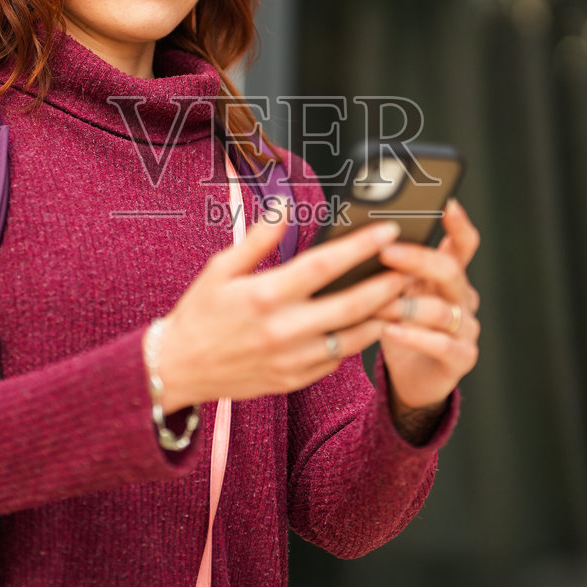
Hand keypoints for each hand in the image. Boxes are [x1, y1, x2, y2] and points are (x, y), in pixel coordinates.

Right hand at [152, 202, 410, 409]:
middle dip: (387, 284)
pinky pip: (336, 360)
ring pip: (353, 337)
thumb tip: (283, 207)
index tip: (388, 230)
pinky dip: (355, 341)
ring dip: (381, 316)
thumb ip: (257, 238)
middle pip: (352, 304)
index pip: (325, 265)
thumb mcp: (219, 269)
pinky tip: (367, 323)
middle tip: (410, 266)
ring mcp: (292, 359)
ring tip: (400, 295)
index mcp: (266, 295)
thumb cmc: (198, 314)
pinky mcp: (294, 380)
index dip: (361, 246)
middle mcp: (283, 330)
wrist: (176, 370)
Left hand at [374, 196, 481, 418]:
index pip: (464, 245)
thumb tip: (360, 240)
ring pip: (442, 310)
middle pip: (450, 271)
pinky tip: (389, 331)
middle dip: (418, 259)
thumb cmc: (401, 327)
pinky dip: (414, 337)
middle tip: (387, 252)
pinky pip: (442, 345)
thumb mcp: (396, 293)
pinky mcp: (461, 358)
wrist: (413, 378)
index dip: (459, 225)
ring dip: (406, 304)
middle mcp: (463, 298)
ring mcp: (466, 328)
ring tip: (377, 302)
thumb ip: (390, 270)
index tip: (446, 205)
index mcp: (450, 277)